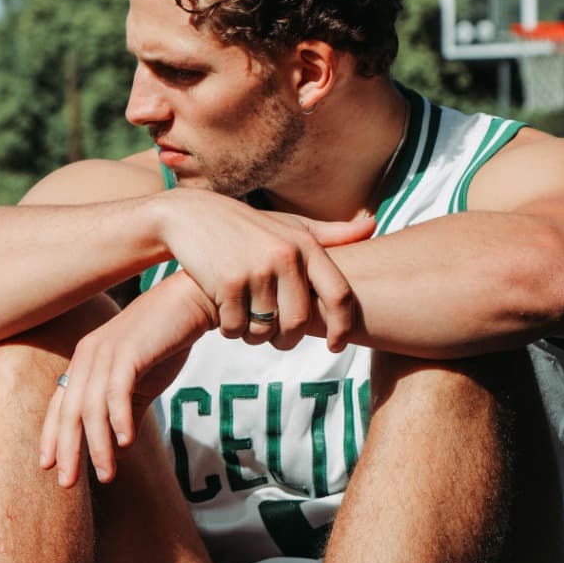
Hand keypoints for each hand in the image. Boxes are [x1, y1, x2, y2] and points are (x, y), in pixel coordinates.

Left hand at [40, 271, 215, 486]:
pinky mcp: (128, 351)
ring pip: (91, 407)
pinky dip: (119, 419)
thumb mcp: (140, 382)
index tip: (49, 467)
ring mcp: (105, 352)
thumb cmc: (165, 342)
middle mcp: (87, 356)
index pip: (60, 404)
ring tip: (107, 475)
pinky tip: (127, 443)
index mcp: (85, 362)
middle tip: (67, 483)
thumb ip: (126, 413)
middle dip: (66, 450)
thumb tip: (118, 449)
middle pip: (68, 411)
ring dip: (98, 445)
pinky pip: (116, 391)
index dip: (52, 436)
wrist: (192, 302)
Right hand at [156, 189, 373, 348]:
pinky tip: (224, 311)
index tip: (336, 346)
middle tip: (274, 337)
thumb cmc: (246, 226)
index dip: (343, 327)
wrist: (189, 216)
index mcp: (305, 245)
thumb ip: (330, 234)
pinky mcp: (227, 283)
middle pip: (298, 323)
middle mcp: (285, 256)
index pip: (339, 296)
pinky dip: (230, 329)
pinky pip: (236, 328)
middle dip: (286, 340)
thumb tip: (373, 224)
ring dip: (253, 335)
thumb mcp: (290, 225)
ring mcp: (256, 269)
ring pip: (265, 330)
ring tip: (245, 318)